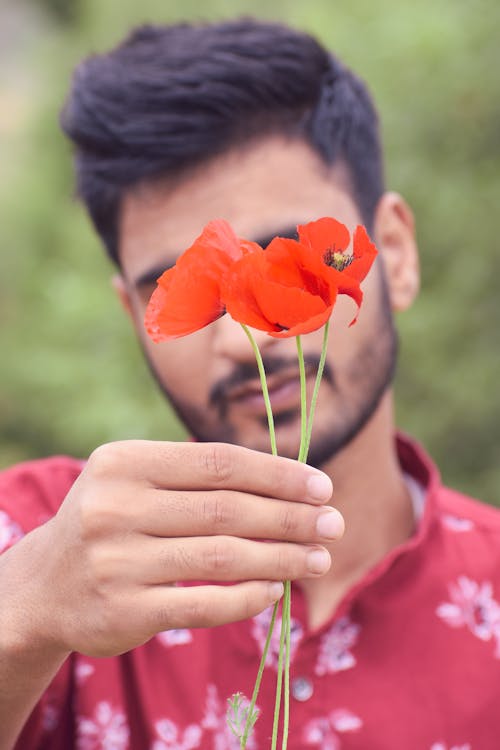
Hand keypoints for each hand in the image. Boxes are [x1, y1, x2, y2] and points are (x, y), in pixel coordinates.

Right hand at [2, 440, 342, 657]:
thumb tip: (291, 486)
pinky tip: (275, 591)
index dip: (277, 474)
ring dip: (281, 559)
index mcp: (124, 463)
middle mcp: (115, 508)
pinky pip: (203, 603)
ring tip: (318, 559)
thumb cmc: (113, 520)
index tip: (322, 487)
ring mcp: (116, 561)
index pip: (219, 463)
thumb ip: (200, 479)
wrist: (45, 585)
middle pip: (227, 510)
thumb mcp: (137, 481)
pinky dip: (248, 597)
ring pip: (222, 557)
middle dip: (290, 517)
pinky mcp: (124, 610)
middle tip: (333, 525)